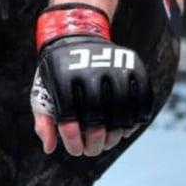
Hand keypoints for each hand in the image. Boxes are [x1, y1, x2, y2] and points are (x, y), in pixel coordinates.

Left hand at [30, 4, 152, 156]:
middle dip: (96, 140)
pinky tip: (126, 129)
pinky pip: (143, 98)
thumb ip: (43, 119)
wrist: (75, 35)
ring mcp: (113, 65)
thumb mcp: (43, 90)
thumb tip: (50, 148)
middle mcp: (88, 69)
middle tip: (93, 150)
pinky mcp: (133, 65)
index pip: (69, 116)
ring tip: (108, 142)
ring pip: (122, 109)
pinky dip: (137, 118)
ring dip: (116, 133)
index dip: (73, 140)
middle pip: (97, 116)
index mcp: (61, 76)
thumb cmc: (57, 72)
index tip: (76, 150)